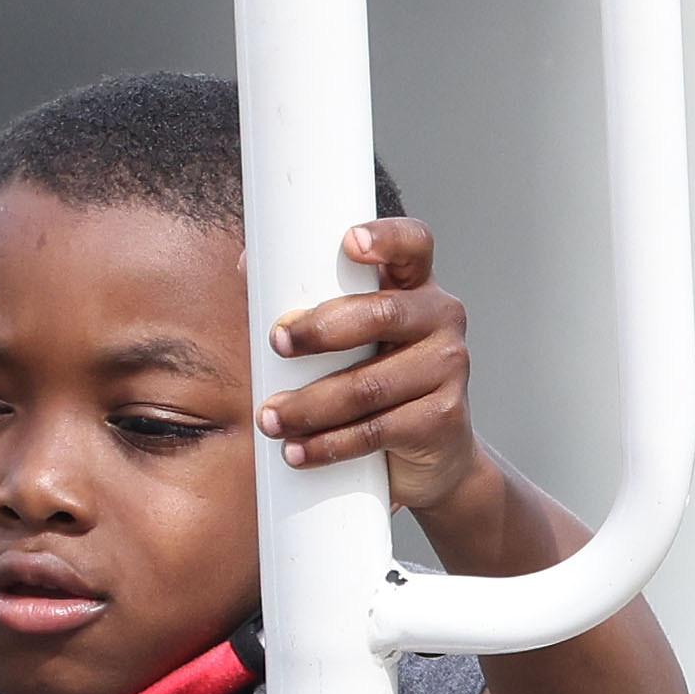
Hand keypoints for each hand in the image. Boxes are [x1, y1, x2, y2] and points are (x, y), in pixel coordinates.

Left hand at [259, 220, 490, 528]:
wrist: (432, 455)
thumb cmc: (377, 383)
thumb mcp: (354, 340)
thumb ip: (313, 301)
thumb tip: (245, 263)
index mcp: (417, 287)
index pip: (414, 245)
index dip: (387, 238)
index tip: (348, 242)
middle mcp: (442, 319)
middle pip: (382, 314)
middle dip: (321, 330)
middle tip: (277, 343)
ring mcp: (449, 368)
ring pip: (369, 386)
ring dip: (311, 405)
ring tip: (270, 419)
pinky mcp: (442, 419)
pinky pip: (377, 431)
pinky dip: (330, 445)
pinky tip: (298, 452)